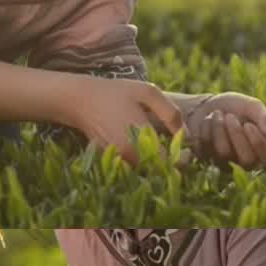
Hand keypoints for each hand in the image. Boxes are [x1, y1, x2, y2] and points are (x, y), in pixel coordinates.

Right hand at [63, 79, 184, 164]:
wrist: (78, 99)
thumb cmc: (116, 93)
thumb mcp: (147, 93)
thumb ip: (170, 114)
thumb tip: (186, 136)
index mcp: (140, 141)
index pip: (170, 165)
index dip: (182, 161)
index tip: (186, 150)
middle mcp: (128, 156)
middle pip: (158, 172)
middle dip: (171, 164)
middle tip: (177, 149)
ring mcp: (118, 161)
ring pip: (145, 172)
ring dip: (157, 164)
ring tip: (162, 148)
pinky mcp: (110, 161)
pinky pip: (132, 168)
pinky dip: (141, 162)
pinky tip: (145, 148)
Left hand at [180, 93, 265, 169]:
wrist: (209, 104)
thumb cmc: (237, 106)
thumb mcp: (253, 106)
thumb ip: (265, 117)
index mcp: (264, 149)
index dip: (258, 144)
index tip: (249, 125)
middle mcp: (247, 160)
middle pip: (246, 160)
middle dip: (237, 135)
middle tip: (230, 116)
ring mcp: (227, 162)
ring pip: (224, 153)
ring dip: (219, 128)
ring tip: (217, 113)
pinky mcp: (208, 158)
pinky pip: (206, 147)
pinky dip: (207, 128)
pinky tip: (208, 119)